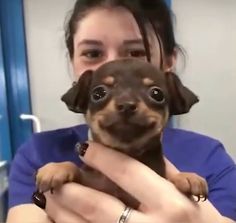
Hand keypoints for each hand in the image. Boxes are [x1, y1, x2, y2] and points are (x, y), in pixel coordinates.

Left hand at [42, 141, 223, 222]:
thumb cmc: (199, 219)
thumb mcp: (187, 190)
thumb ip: (160, 168)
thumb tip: (133, 149)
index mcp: (170, 203)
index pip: (127, 172)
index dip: (101, 157)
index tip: (84, 147)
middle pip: (98, 205)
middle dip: (71, 189)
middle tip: (59, 177)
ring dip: (63, 211)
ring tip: (52, 196)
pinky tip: (62, 218)